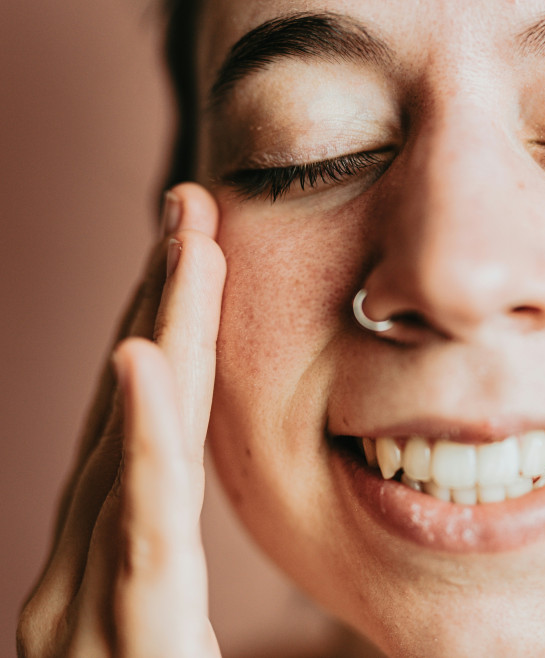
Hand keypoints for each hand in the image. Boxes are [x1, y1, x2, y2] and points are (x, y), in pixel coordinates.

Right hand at [18, 185, 226, 656]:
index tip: (191, 256)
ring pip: (132, 452)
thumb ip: (168, 594)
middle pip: (131, 420)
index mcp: (101, 581)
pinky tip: (141, 360)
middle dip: (158, 307)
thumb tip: (185, 526)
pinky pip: (137, 533)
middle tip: (189, 208)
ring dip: (160, 338)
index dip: (163, 342)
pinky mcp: (121, 645)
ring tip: (185, 242)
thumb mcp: (164, 657)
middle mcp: (77, 581)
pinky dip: (141, 444)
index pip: (139, 440)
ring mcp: (82, 614)